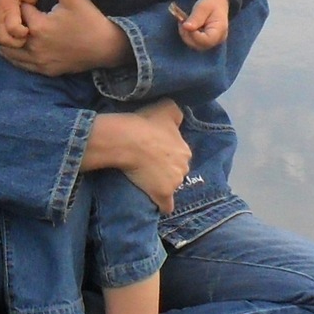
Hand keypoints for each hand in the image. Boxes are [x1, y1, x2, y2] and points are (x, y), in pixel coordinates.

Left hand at [0, 0, 135, 75]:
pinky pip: (21, 65)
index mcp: (39, 26)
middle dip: (9, 22)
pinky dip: (13, 56)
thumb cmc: (89, 19)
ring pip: (11, 52)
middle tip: (13, 15)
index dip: (22, 3)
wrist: (106, 47)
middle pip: (9, 33)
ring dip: (5, 41)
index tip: (29, 1)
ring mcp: (39, 61)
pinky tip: (10, 49)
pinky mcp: (45, 70)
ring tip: (5, 31)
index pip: (18, 11)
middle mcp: (34, 46)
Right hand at [84, 99, 189, 213]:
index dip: (168, 155)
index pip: (180, 156)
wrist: (127, 140)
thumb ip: (177, 113)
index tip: (155, 153)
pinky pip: (166, 206)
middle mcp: (184, 167)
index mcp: (185, 149)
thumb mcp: (167, 108)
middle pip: (177, 171)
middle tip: (149, 165)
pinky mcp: (162, 195)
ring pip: (171, 187)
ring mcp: (174, 183)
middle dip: (167, 170)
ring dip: (162, 185)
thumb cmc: (145, 123)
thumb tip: (179, 120)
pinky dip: (162, 206)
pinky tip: (156, 204)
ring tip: (146, 180)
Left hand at [173, 0, 230, 50]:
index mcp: (220, 30)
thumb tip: (186, 27)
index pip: (206, 40)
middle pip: (199, 45)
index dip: (193, 35)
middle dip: (187, 35)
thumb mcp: (203, 6)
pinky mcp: (205, 42)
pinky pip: (194, 42)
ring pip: (194, 45)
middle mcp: (217, 40)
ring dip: (185, 35)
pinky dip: (187, 35)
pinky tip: (186, 26)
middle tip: (182, 21)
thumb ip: (196, 17)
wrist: (218, 4)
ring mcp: (211, 42)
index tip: (185, 24)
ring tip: (183, 22)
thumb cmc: (212, 3)